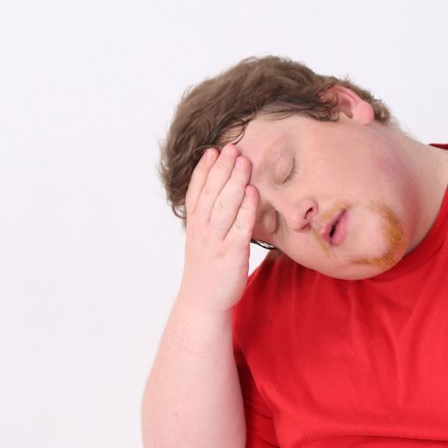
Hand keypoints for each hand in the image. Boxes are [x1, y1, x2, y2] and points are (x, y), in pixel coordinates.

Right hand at [178, 144, 259, 314]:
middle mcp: (203, 229)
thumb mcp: (203, 238)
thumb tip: (224, 194)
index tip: (212, 151)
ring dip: (234, 181)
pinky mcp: (232, 253)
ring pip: (224, 205)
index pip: (196, 191)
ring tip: (243, 161)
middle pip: (211, 192)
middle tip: (231, 147)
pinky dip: (246, 208)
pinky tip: (252, 192)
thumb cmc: (208, 268)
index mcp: (195, 224)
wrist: (203, 300)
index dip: (204, 170)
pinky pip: (240, 226)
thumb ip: (209, 217)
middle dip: (221, 168)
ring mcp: (216, 240)